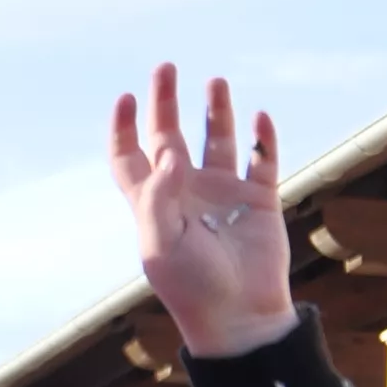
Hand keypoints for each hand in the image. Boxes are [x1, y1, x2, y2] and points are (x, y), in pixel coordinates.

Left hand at [108, 63, 295, 357]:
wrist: (239, 317)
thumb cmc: (192, 287)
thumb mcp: (162, 244)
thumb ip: (159, 196)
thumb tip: (169, 152)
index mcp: (154, 203)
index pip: (129, 157)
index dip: (123, 128)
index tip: (127, 98)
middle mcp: (186, 192)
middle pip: (170, 136)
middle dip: (166, 102)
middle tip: (166, 68)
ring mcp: (223, 193)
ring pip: (218, 140)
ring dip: (216, 111)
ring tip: (215, 82)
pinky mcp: (258, 200)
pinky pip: (263, 160)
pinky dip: (263, 138)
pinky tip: (260, 118)